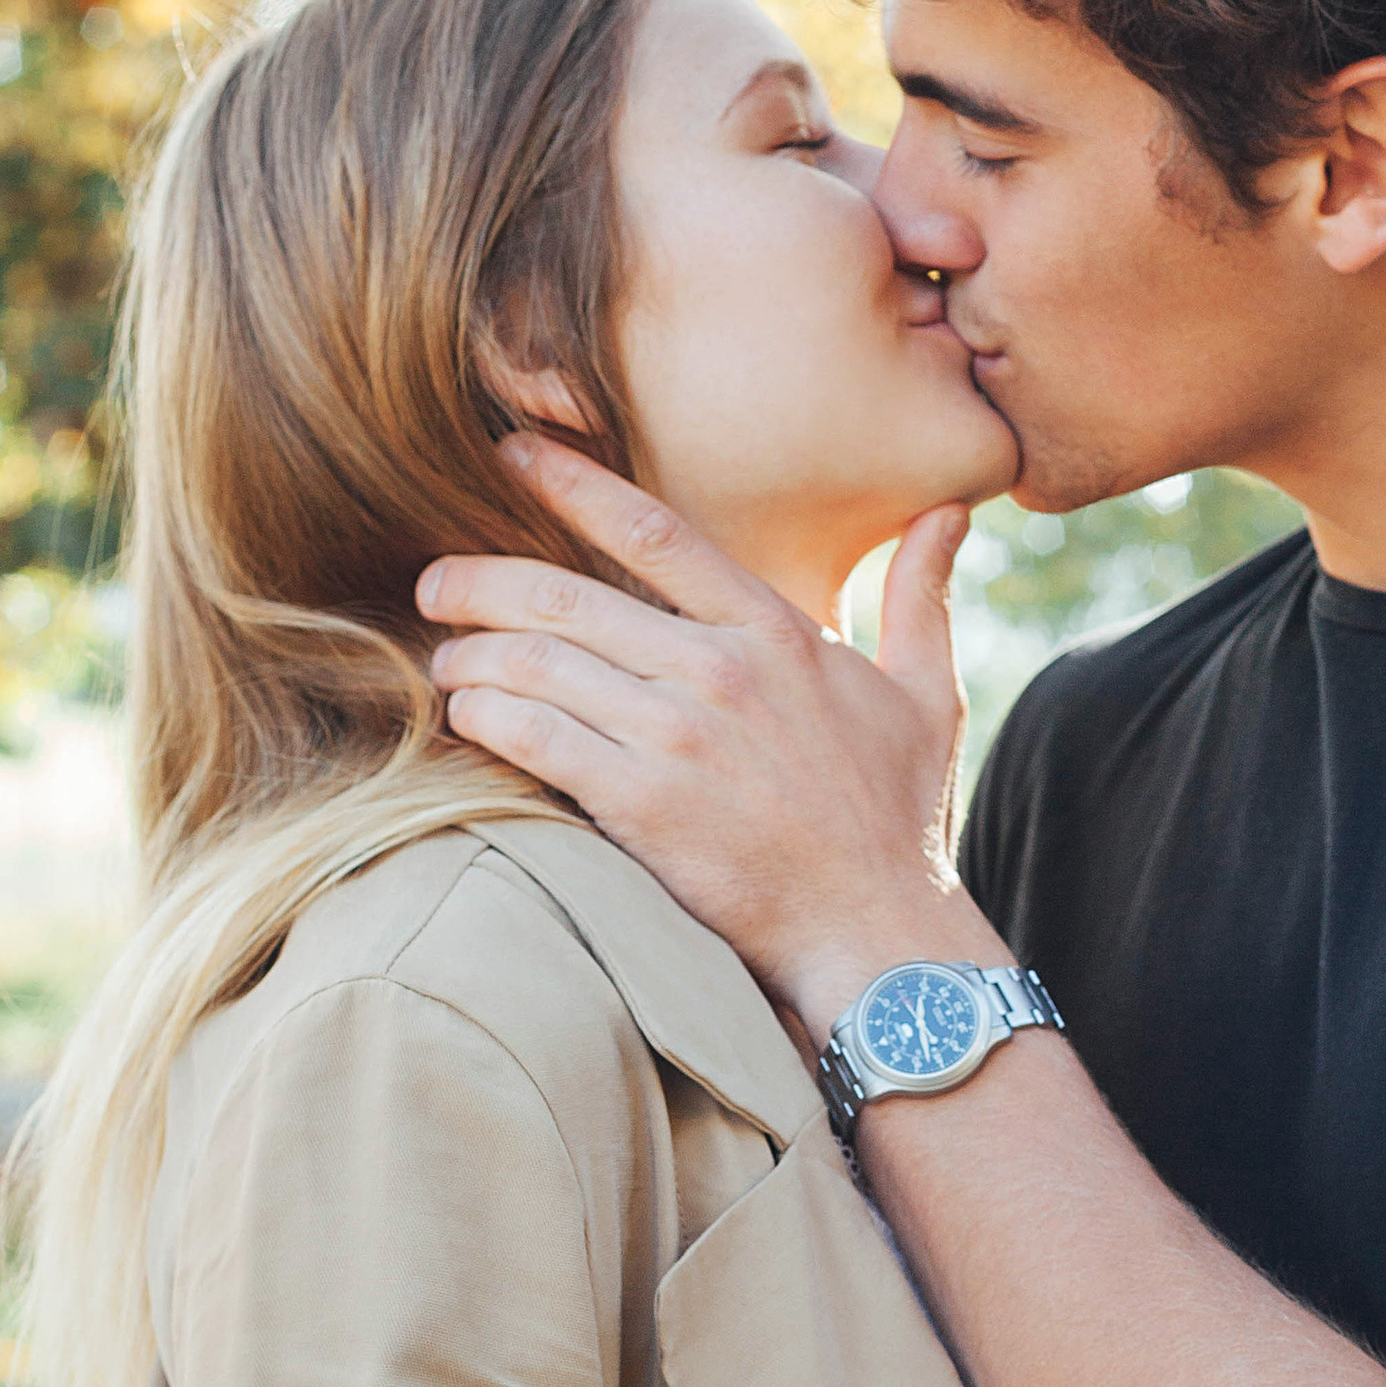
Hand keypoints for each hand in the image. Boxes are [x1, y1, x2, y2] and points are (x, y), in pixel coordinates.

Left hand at [419, 439, 987, 1025]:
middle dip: (482, 582)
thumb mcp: (928, 696)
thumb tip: (949, 516)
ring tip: (445, 662)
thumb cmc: (901, 820)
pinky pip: (535, 738)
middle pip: (566, 597)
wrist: (879, 930)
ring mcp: (679, 737)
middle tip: (436, 583)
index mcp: (777, 633)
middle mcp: (720, 671)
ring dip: (471, 656)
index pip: (654, 532)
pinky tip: (468, 717)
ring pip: (536, 665)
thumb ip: (920, 598)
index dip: (573, 485)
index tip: (515, 456)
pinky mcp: (643, 805)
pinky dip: (487, 719)